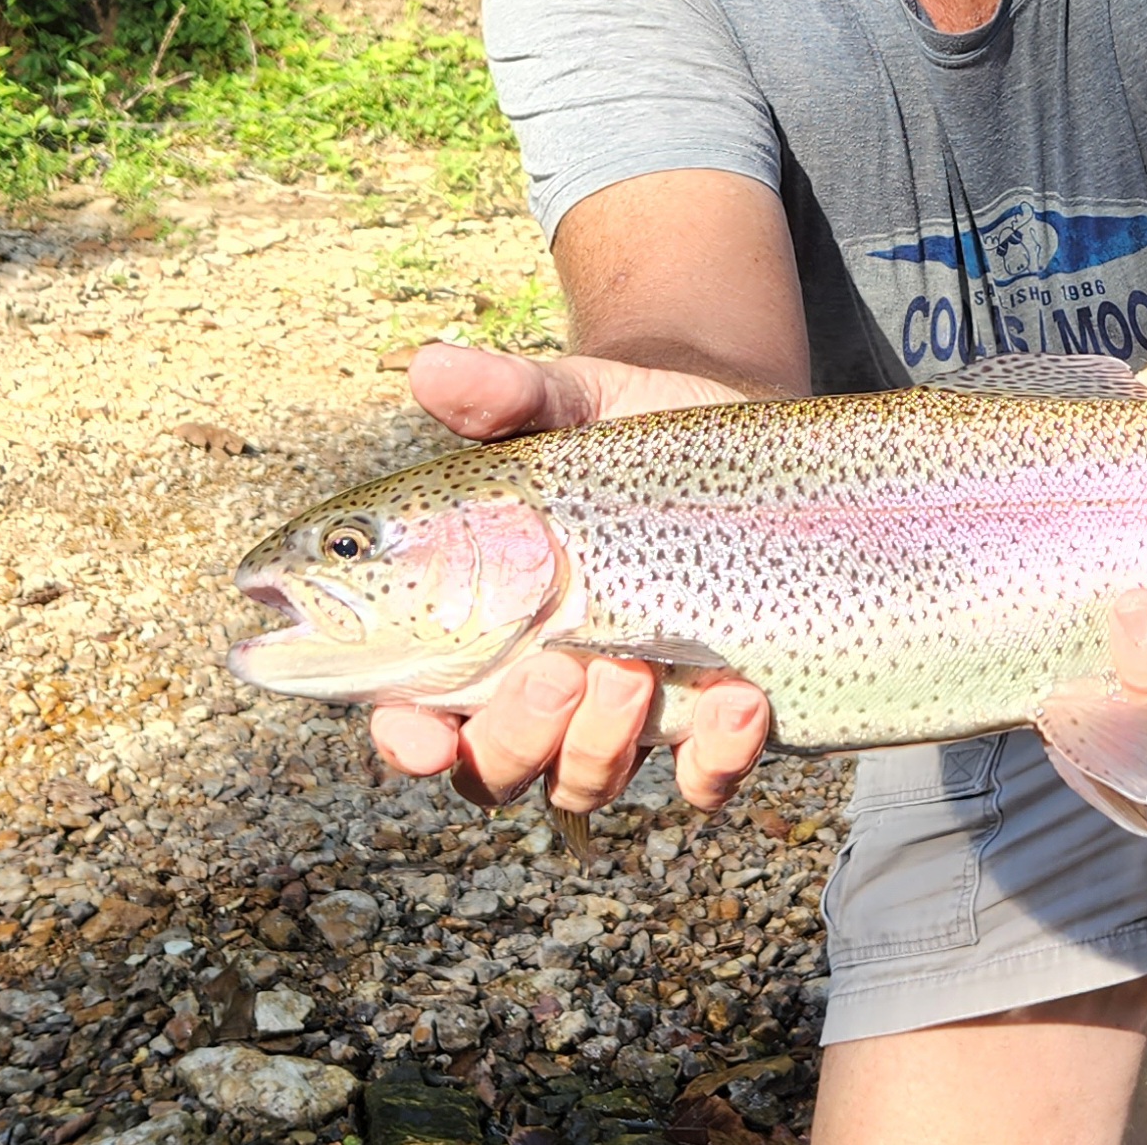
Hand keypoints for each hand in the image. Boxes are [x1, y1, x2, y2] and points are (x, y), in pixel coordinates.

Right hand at [369, 341, 773, 812]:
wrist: (730, 425)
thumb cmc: (619, 423)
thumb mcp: (566, 402)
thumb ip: (503, 398)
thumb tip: (429, 365)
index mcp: (470, 628)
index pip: (414, 713)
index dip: (407, 739)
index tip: (422, 733)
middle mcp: (538, 688)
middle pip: (495, 766)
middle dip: (515, 737)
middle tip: (555, 670)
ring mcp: (625, 713)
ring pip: (586, 781)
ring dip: (602, 747)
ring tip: (636, 669)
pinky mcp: (710, 717)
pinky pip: (706, 776)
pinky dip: (718, 757)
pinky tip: (739, 699)